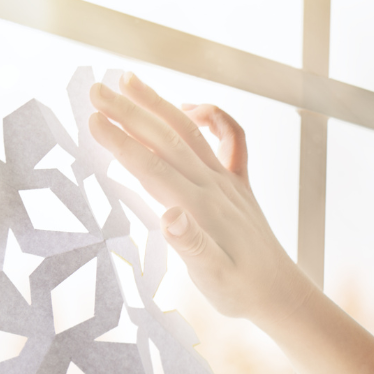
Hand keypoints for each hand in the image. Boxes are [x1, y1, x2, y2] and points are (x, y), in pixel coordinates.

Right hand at [86, 73, 313, 323]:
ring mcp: (228, 182)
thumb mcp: (212, 278)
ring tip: (128, 79)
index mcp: (201, 208)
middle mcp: (214, 187)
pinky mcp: (240, 184)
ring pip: (190, 132)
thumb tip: (169, 216)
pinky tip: (190, 108)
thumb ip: (191, 246)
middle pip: (167, 140)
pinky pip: (233, 139)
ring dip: (159, 103)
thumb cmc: (240, 291)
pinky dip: (214, 117)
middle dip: (130, 112)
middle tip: (95, 89)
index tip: (92, 119)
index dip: (121, 143)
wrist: (281, 294)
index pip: (152, 168)